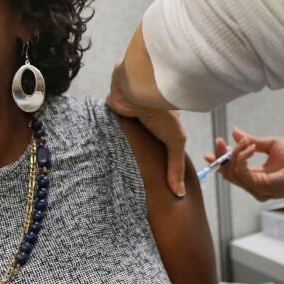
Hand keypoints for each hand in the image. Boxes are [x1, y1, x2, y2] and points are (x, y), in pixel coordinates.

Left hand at [107, 62, 187, 197]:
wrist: (140, 88)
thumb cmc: (163, 111)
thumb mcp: (175, 141)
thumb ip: (176, 166)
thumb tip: (179, 194)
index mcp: (164, 118)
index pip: (160, 138)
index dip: (157, 153)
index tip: (153, 173)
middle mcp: (146, 115)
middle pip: (141, 138)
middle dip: (139, 152)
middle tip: (133, 175)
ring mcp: (128, 113)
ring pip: (125, 133)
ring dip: (122, 145)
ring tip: (117, 169)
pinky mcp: (113, 111)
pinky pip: (109, 126)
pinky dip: (108, 136)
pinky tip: (103, 153)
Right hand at [204, 128, 283, 201]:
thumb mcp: (270, 145)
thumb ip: (251, 141)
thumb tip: (235, 132)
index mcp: (256, 176)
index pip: (233, 170)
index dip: (220, 161)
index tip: (210, 150)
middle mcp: (253, 185)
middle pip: (228, 173)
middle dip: (221, 156)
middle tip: (219, 141)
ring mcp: (255, 188)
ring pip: (232, 172)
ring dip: (234, 153)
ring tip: (244, 142)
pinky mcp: (259, 187)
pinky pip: (241, 172)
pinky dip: (241, 157)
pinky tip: (249, 148)